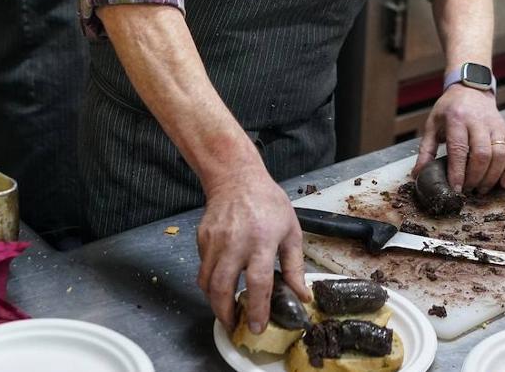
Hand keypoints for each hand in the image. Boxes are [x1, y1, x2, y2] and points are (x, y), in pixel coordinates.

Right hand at [197, 167, 309, 334]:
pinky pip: (203, 267)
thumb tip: (302, 295)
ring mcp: (215, 240)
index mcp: (262, 241)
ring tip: (225, 310)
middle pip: (222, 286)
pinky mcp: (202, 238)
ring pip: (206, 281)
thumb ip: (295, 266)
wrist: (237, 178)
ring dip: (214, 301)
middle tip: (234, 325)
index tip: (258, 326)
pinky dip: (209, 281)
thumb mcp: (291, 231)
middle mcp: (235, 242)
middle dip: (225, 313)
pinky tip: (221, 283)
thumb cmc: (268, 202)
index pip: (258, 282)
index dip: (257, 308)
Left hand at [412, 85, 504, 193]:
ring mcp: (495, 125)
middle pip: (482, 154)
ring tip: (482, 189)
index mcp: (456, 119)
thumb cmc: (449, 109)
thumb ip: (426, 150)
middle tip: (469, 190)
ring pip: (500, 154)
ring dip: (493, 176)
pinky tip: (504, 183)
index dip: (458, 171)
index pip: (458, 149)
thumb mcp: (432, 124)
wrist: (471, 90)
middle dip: (476, 177)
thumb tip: (417, 174)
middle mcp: (478, 121)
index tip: (456, 189)